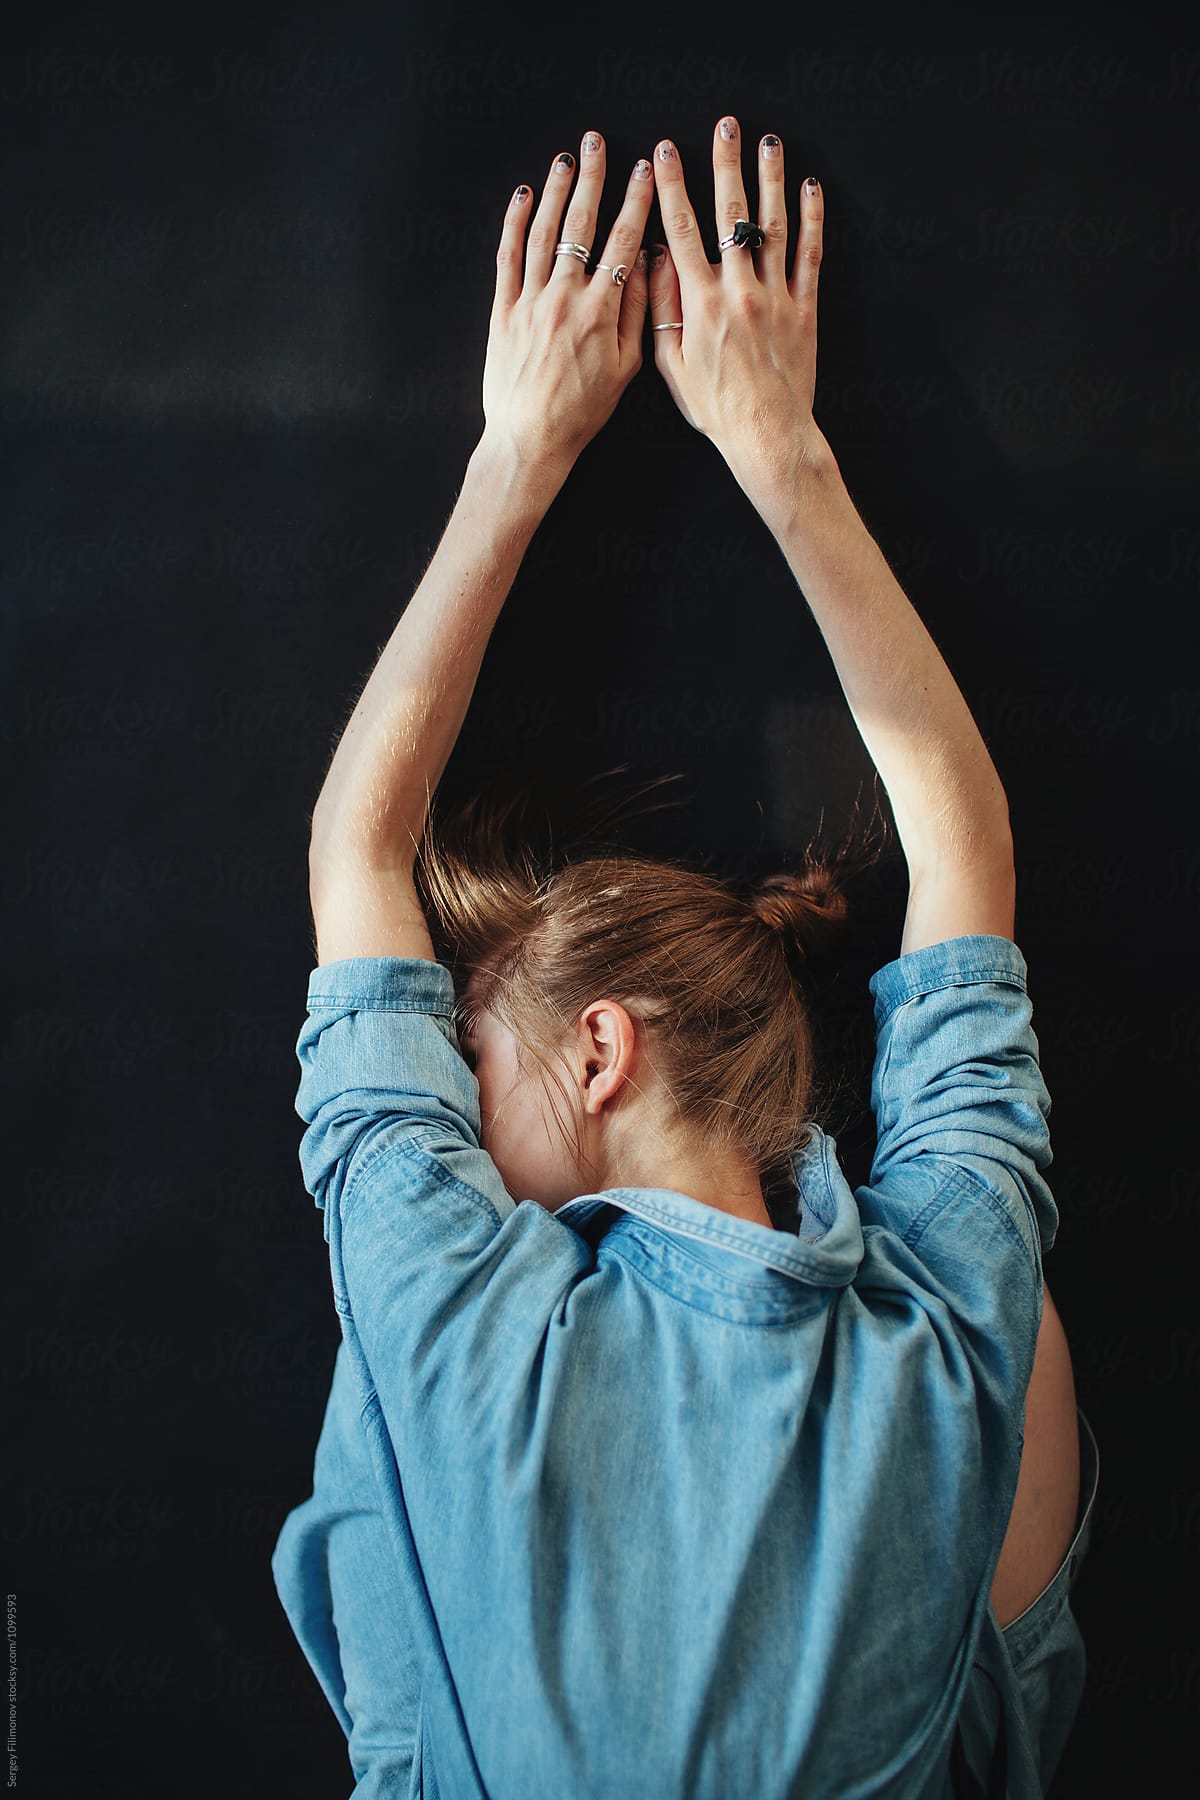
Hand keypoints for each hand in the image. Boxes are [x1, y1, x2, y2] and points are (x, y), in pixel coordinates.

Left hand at [481, 131, 653, 473]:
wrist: (530, 439)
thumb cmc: (581, 412)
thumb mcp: (627, 369)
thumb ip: (640, 313)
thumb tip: (648, 266)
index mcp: (601, 311)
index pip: (623, 242)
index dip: (636, 201)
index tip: (645, 170)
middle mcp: (564, 297)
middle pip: (581, 225)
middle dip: (593, 179)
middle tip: (597, 143)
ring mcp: (529, 301)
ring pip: (543, 232)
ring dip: (556, 192)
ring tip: (566, 161)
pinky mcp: (501, 311)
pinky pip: (507, 256)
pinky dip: (514, 222)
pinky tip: (522, 197)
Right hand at [647, 119, 831, 495]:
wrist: (766, 434)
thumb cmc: (715, 408)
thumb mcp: (671, 365)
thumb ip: (661, 310)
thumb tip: (654, 262)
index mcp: (701, 303)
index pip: (682, 231)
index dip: (671, 186)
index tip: (664, 153)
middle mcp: (739, 290)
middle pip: (730, 215)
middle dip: (724, 165)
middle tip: (724, 126)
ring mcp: (776, 297)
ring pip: (772, 226)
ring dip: (769, 179)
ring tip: (767, 142)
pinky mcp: (804, 309)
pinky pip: (810, 255)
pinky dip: (812, 220)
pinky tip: (810, 189)